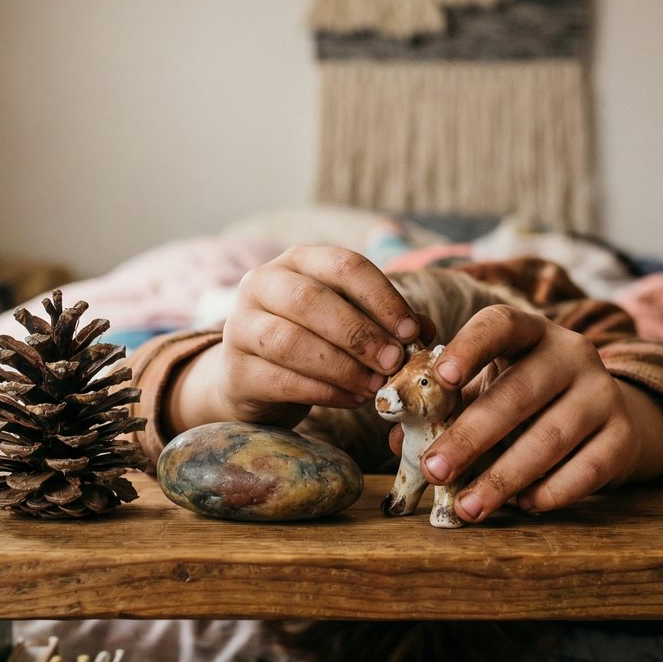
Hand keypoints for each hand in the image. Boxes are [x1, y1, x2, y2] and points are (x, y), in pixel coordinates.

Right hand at [170, 246, 431, 430]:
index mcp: (297, 261)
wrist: (252, 378)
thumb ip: (385, 322)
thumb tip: (426, 331)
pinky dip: (323, 392)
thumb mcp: (348, 322)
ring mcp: (240, 326)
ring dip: (341, 366)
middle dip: (360, 333)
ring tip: (375, 387)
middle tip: (394, 363)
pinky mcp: (236, 370)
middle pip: (311, 300)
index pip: (343, 265)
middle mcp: (262, 284)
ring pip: (290, 341)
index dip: (381, 297)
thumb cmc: (312, 341)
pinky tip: (352, 400)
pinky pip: (281, 379)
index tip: (411, 332)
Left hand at [410, 306, 662, 522]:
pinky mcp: (624, 436)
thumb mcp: (489, 389)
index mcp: (530, 333)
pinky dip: (551, 492)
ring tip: (467, 507)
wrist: (606, 417)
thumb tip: (396, 441)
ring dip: (503, 477)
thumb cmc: (526, 401)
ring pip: (550, 437)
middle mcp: (572, 354)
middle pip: (519, 392)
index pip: (501, 323)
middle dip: (471, 436)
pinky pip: (587, 469)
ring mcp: (603, 394)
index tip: (441, 376)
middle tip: (434, 470)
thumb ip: (447, 408)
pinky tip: (523, 505)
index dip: (470, 346)